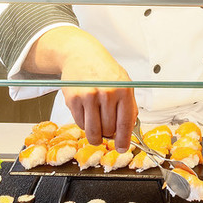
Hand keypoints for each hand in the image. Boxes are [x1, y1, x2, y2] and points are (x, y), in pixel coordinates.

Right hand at [35, 27, 137, 149]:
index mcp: (123, 90)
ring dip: (95, 135)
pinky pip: (80, 124)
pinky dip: (84, 124)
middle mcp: (106, 93)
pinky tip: (87, 112)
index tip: (123, 148)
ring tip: (97, 127)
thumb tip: (129, 131)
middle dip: (108, 134)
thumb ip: (129, 107)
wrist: (80, 54)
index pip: (125, 124)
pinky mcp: (73, 99)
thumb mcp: (124, 83)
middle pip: (108, 130)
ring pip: (93, 131)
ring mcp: (88, 96)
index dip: (124, 141)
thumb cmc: (104, 70)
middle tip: (107, 128)